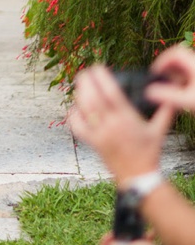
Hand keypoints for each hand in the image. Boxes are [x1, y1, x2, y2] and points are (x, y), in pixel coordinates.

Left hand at [69, 65, 173, 184]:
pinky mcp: (93, 144)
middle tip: (85, 72)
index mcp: (127, 119)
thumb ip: (165, 112)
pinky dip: (73, 115)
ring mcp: (100, 135)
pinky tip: (75, 107)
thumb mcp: (159, 131)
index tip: (98, 67)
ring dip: (79, 94)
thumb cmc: (149, 153)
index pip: (111, 93)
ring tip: (80, 84)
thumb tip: (171, 98)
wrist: (139, 177)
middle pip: (93, 98)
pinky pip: (78, 127)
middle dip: (86, 82)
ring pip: (84, 110)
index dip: (102, 77)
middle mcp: (112, 125)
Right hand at [148, 45, 194, 112]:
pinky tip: (184, 93)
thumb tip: (150, 92)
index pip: (175, 52)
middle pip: (181, 58)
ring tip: (171, 88)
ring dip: (178, 74)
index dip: (162, 60)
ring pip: (188, 67)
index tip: (156, 73)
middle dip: (169, 67)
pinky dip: (186, 80)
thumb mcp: (189, 100)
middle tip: (162, 79)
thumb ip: (169, 96)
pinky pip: (193, 74)